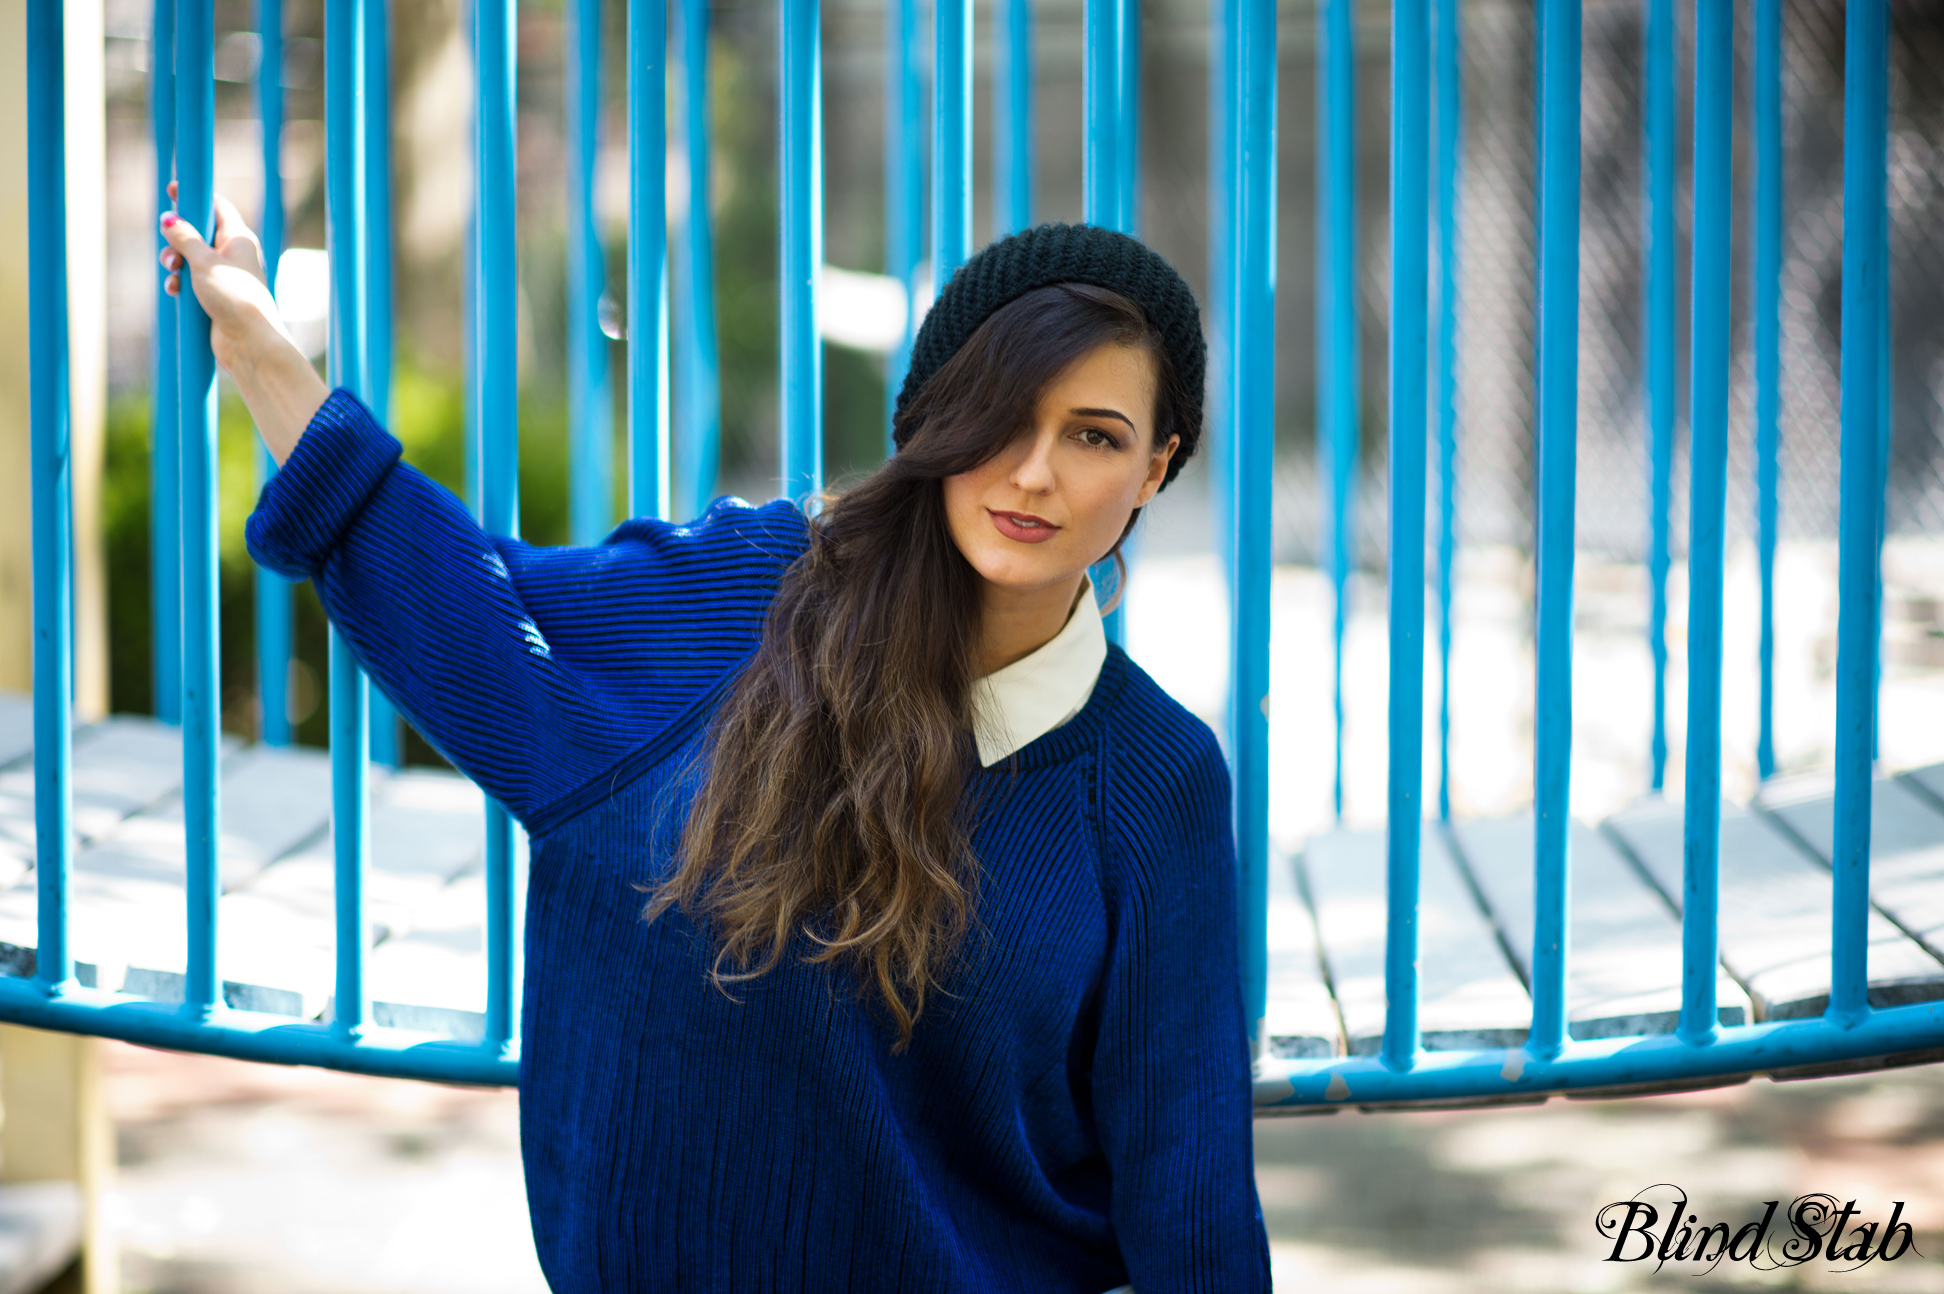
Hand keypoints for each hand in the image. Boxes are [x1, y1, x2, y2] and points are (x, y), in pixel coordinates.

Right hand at [159, 182, 291, 374]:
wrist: (250, 341)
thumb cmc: (234, 297)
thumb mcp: (203, 261)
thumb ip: (184, 237)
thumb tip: (169, 219)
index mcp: (239, 239)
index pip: (217, 207)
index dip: (195, 196)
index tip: (174, 189)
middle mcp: (233, 255)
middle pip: (198, 232)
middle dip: (178, 238)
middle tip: (170, 248)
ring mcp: (224, 276)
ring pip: (191, 258)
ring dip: (175, 262)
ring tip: (173, 271)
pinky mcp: (216, 296)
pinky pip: (191, 281)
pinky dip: (180, 283)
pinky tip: (175, 291)